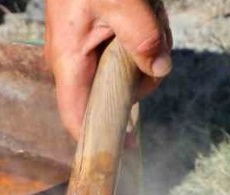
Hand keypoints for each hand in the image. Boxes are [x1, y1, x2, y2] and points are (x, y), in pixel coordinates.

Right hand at [45, 0, 171, 138]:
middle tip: (156, 44)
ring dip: (146, 53)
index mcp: (69, 60)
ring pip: (123, 74)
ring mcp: (82, 52)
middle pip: (113, 95)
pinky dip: (141, 40)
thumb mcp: (122, 4)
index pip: (76, 117)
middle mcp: (72, 62)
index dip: (100, 138)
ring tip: (149, 21)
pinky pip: (122, 55)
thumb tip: (160, 70)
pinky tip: (144, 16)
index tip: (128, 146)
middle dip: (142, 76)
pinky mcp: (92, 40)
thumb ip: (143, 39)